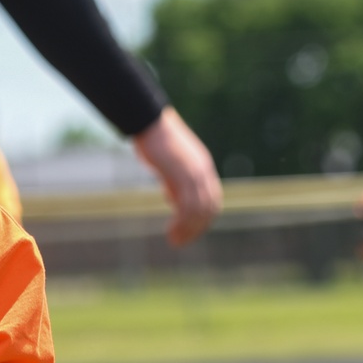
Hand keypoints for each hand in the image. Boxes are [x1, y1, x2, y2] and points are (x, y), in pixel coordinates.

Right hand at [132, 107, 221, 246]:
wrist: (149, 121)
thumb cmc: (154, 141)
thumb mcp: (169, 165)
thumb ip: (175, 181)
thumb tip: (173, 199)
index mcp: (203, 168)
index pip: (212, 201)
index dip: (203, 220)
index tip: (188, 232)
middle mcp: (203, 171)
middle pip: (209, 208)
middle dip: (196, 229)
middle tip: (179, 242)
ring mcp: (195, 172)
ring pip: (199, 210)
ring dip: (188, 229)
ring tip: (173, 240)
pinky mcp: (183, 174)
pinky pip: (188, 205)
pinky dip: (181, 222)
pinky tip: (170, 229)